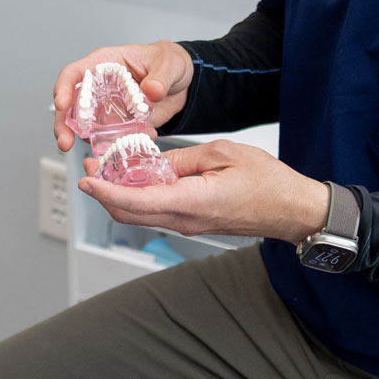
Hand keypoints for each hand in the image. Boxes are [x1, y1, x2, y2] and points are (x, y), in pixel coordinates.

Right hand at [52, 42, 194, 149]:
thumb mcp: (169, 64)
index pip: (74, 74)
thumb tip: (151, 90)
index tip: (61, 104)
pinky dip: (114, 147)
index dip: (63, 88)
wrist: (182, 83)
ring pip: (84, 126)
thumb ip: (160, 77)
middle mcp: (100, 88)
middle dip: (63, 124)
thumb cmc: (168, 62)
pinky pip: (109, 138)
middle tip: (65, 142)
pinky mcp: (119, 125)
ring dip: (83, 140)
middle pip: (71, 105)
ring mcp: (107, 108)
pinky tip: (126, 149)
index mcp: (104, 64)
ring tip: (93, 152)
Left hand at [79, 139, 331, 242]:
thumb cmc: (269, 182)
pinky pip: (158, 211)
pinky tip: (137, 176)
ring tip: (109, 168)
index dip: (105, 192)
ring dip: (120, 195)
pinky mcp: (193, 221)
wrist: (293, 210)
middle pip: (130, 214)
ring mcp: (189, 224)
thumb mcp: (223, 154)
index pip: (137, 202)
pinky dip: (139, 197)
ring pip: (141, 214)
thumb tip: (153, 163)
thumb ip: (183, 159)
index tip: (85, 180)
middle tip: (90, 168)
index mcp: (193, 202)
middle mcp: (186, 219)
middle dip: (104, 193)